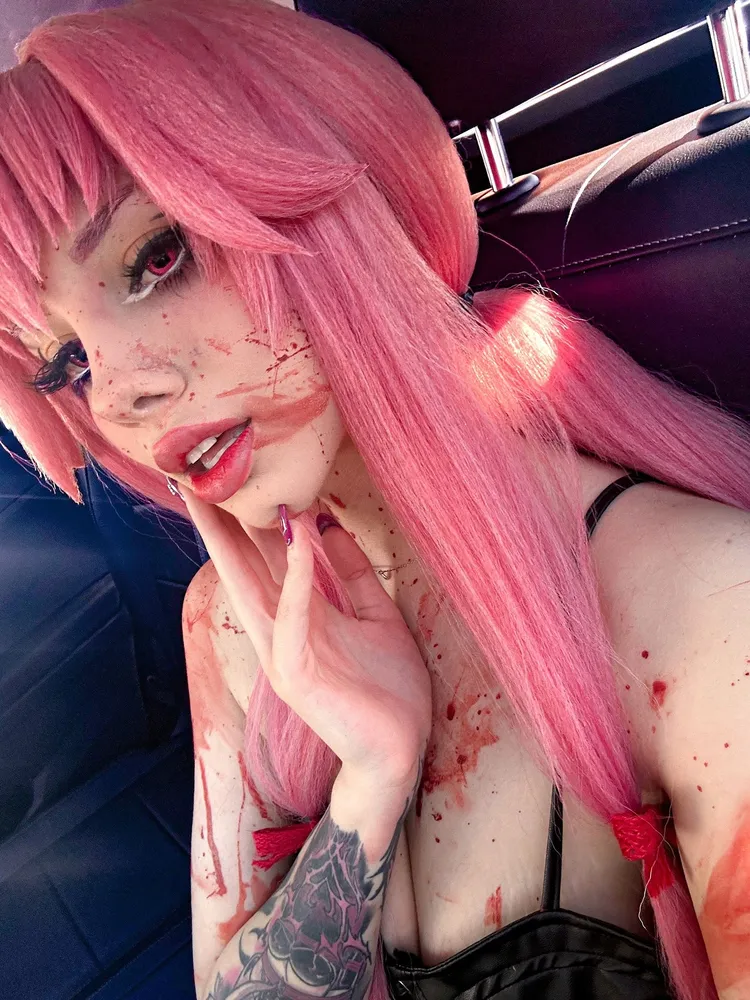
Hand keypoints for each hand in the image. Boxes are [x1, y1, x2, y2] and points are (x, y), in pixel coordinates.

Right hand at [182, 494, 431, 781]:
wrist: (399, 751)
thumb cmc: (388, 691)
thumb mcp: (376, 617)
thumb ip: (354, 575)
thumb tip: (332, 526)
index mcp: (299, 617)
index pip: (262, 561)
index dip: (243, 522)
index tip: (228, 482)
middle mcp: (281, 632)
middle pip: (240, 569)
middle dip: (216, 526)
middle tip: (191, 479)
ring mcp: (283, 654)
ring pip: (249, 589)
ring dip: (233, 542)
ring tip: (213, 499)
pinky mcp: (297, 675)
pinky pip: (294, 616)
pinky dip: (297, 577)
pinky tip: (299, 539)